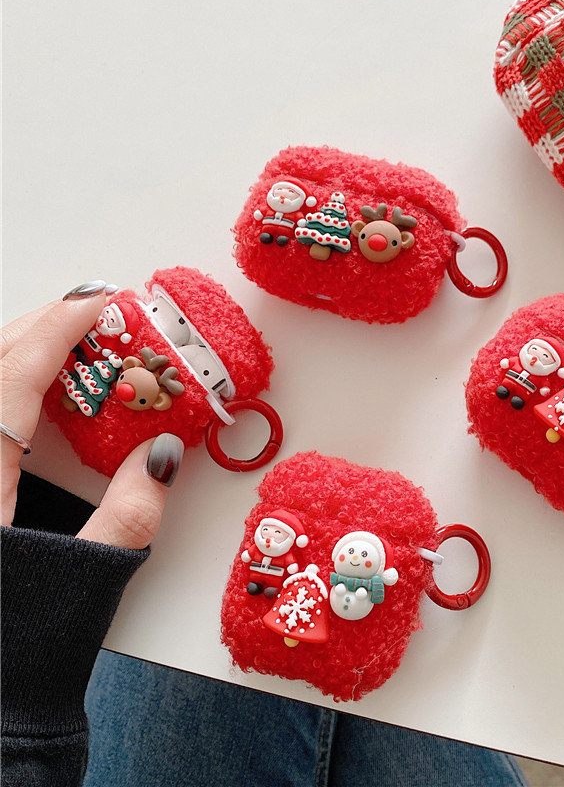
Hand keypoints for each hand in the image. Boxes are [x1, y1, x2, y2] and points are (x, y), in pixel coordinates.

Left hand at [1, 282, 182, 548]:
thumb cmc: (21, 641)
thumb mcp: (87, 574)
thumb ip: (132, 511)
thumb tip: (167, 452)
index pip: (16, 375)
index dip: (60, 329)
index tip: (98, 302)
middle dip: (39, 328)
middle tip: (89, 316)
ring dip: (18, 355)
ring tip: (67, 347)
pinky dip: (8, 392)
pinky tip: (35, 402)